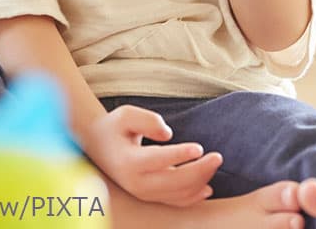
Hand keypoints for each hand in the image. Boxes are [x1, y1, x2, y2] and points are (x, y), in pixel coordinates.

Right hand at [79, 105, 221, 206]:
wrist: (96, 146)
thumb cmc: (115, 127)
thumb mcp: (125, 114)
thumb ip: (147, 119)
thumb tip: (168, 133)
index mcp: (127, 161)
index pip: (156, 160)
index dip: (178, 155)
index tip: (199, 148)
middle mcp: (134, 182)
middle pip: (171, 182)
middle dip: (198, 171)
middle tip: (218, 156)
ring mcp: (141, 192)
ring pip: (175, 193)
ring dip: (199, 181)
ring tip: (215, 162)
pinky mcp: (149, 195)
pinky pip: (173, 201)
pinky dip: (191, 197)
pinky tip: (208, 187)